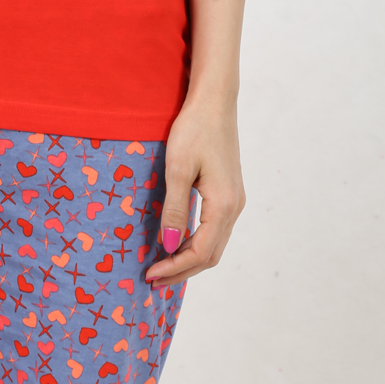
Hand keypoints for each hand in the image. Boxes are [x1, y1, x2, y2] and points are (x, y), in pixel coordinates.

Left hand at [143, 98, 244, 287]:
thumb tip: (168, 245)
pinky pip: (214, 230)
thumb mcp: (177, 170)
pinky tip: (175, 243)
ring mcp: (234, 201)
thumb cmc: (194, 130)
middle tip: (152, 280)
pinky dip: (195, 244)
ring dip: (188, 260)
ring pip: (214, 244)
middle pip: (210, 255)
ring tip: (161, 267)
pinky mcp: (229, 194)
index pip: (200, 252)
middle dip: (182, 271)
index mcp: (224, 205)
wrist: (214, 103)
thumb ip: (174, 209)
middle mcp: (235, 208)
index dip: (175, 268)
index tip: (150, 274)